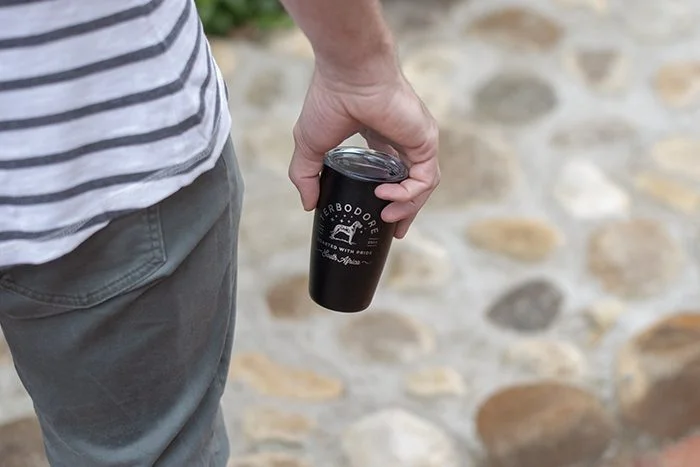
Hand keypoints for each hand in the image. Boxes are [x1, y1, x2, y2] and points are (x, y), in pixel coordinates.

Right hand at [288, 61, 439, 238]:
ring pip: (422, 184)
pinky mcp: (425, 140)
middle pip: (413, 183)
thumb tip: (307, 205)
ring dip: (407, 206)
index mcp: (379, 137)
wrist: (348, 74)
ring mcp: (416, 139)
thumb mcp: (310, 145)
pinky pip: (425, 177)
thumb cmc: (329, 99)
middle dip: (407, 210)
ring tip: (386, 217)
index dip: (391, 198)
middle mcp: (402, 139)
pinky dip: (409, 193)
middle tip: (394, 231)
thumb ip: (306, 175)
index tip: (382, 218)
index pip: (393, 173)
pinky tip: (386, 195)